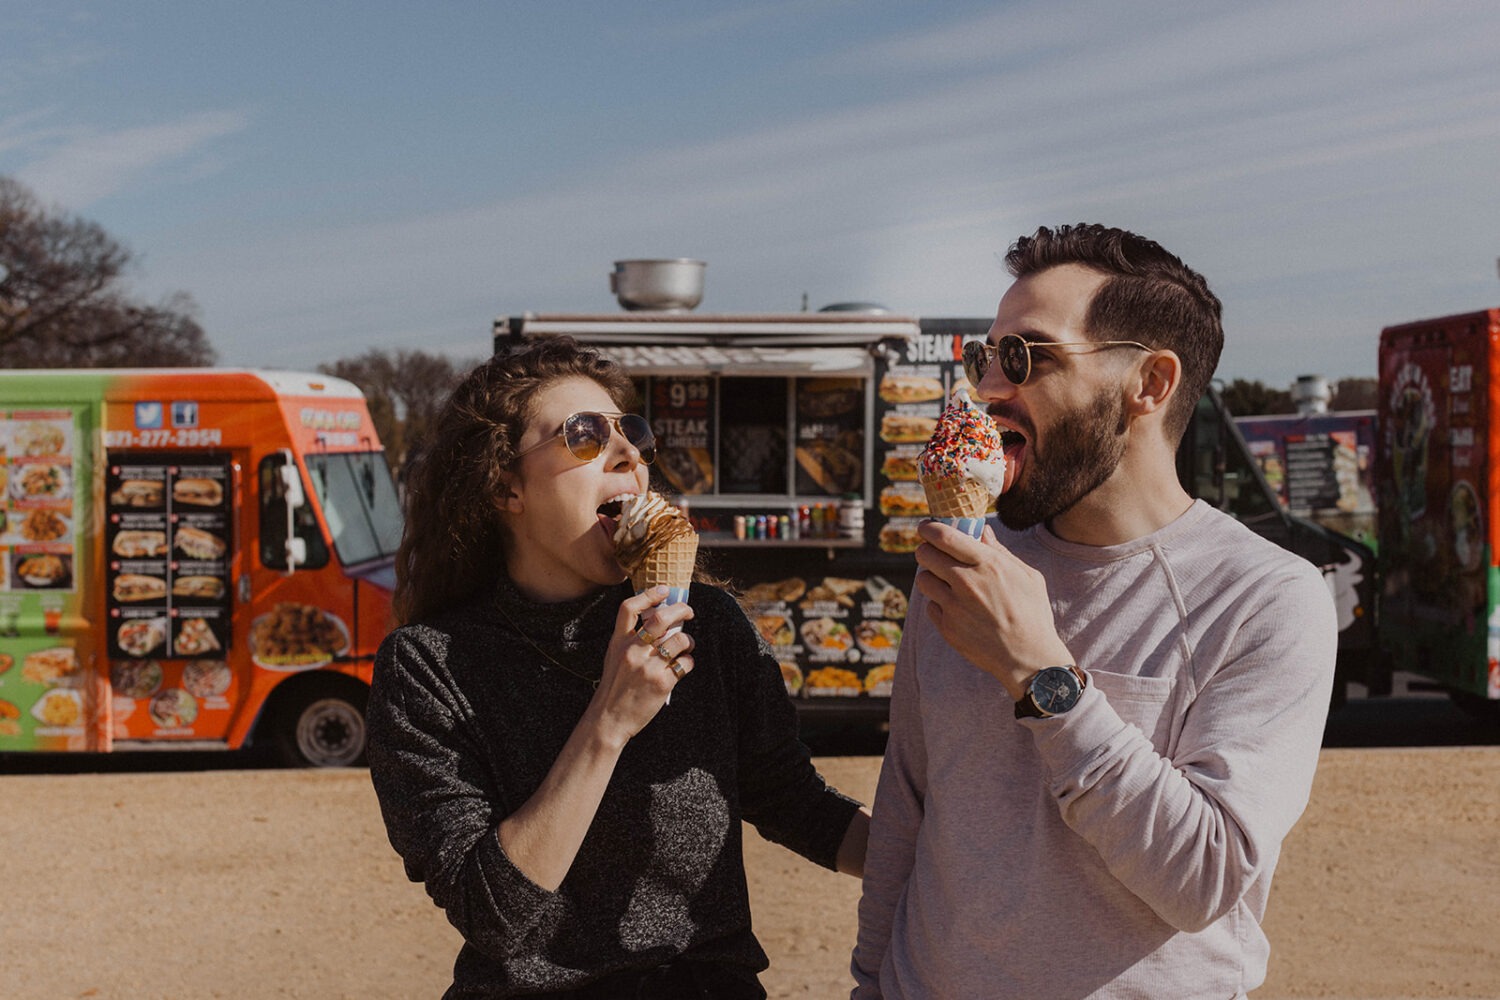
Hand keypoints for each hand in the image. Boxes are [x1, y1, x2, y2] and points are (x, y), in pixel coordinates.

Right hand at [589, 586, 695, 745]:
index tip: (664, 590)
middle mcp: (632, 651)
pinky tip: (683, 665)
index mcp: (618, 642)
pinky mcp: (662, 683)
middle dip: (681, 610)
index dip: (649, 594)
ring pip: (679, 639)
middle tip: (688, 611)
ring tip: (687, 644)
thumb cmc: (614, 688)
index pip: (629, 608)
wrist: (609, 719)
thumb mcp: (614, 658)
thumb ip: (631, 641)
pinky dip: (688, 661)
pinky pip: (685, 663)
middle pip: (661, 618)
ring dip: (689, 639)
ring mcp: (647, 667)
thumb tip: (661, 623)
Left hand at [913, 520, 1071, 698]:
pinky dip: (939, 604)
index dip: (929, 528)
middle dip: (926, 550)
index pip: (944, 536)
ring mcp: (954, 606)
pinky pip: (930, 606)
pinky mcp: (947, 627)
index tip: (926, 527)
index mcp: (987, 564)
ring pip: (923, 579)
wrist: (1029, 658)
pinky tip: (956, 608)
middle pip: (925, 555)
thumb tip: (982, 531)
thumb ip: (1000, 551)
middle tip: (933, 553)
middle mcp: (966, 582)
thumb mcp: (1027, 576)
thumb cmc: (1033, 614)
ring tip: (945, 582)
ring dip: (931, 577)